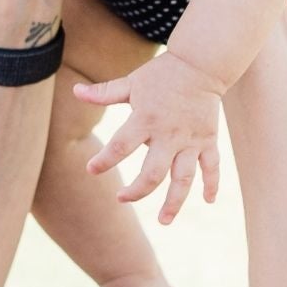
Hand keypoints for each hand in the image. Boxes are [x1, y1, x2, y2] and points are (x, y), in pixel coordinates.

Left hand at [78, 52, 223, 223]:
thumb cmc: (161, 75)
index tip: (91, 170)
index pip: (121, 146)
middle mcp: (169, 135)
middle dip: (137, 191)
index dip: (104, 160)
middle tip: (121, 198)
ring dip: (174, 202)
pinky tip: (208, 201)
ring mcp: (190, 141)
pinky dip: (212, 184)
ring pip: (183, 179)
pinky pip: (212, 167)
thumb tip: (74, 91)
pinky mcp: (208, 141)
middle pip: (152, 173)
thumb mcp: (131, 82)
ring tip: (164, 221)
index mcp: (146, 119)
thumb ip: (104, 92)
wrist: (201, 64)